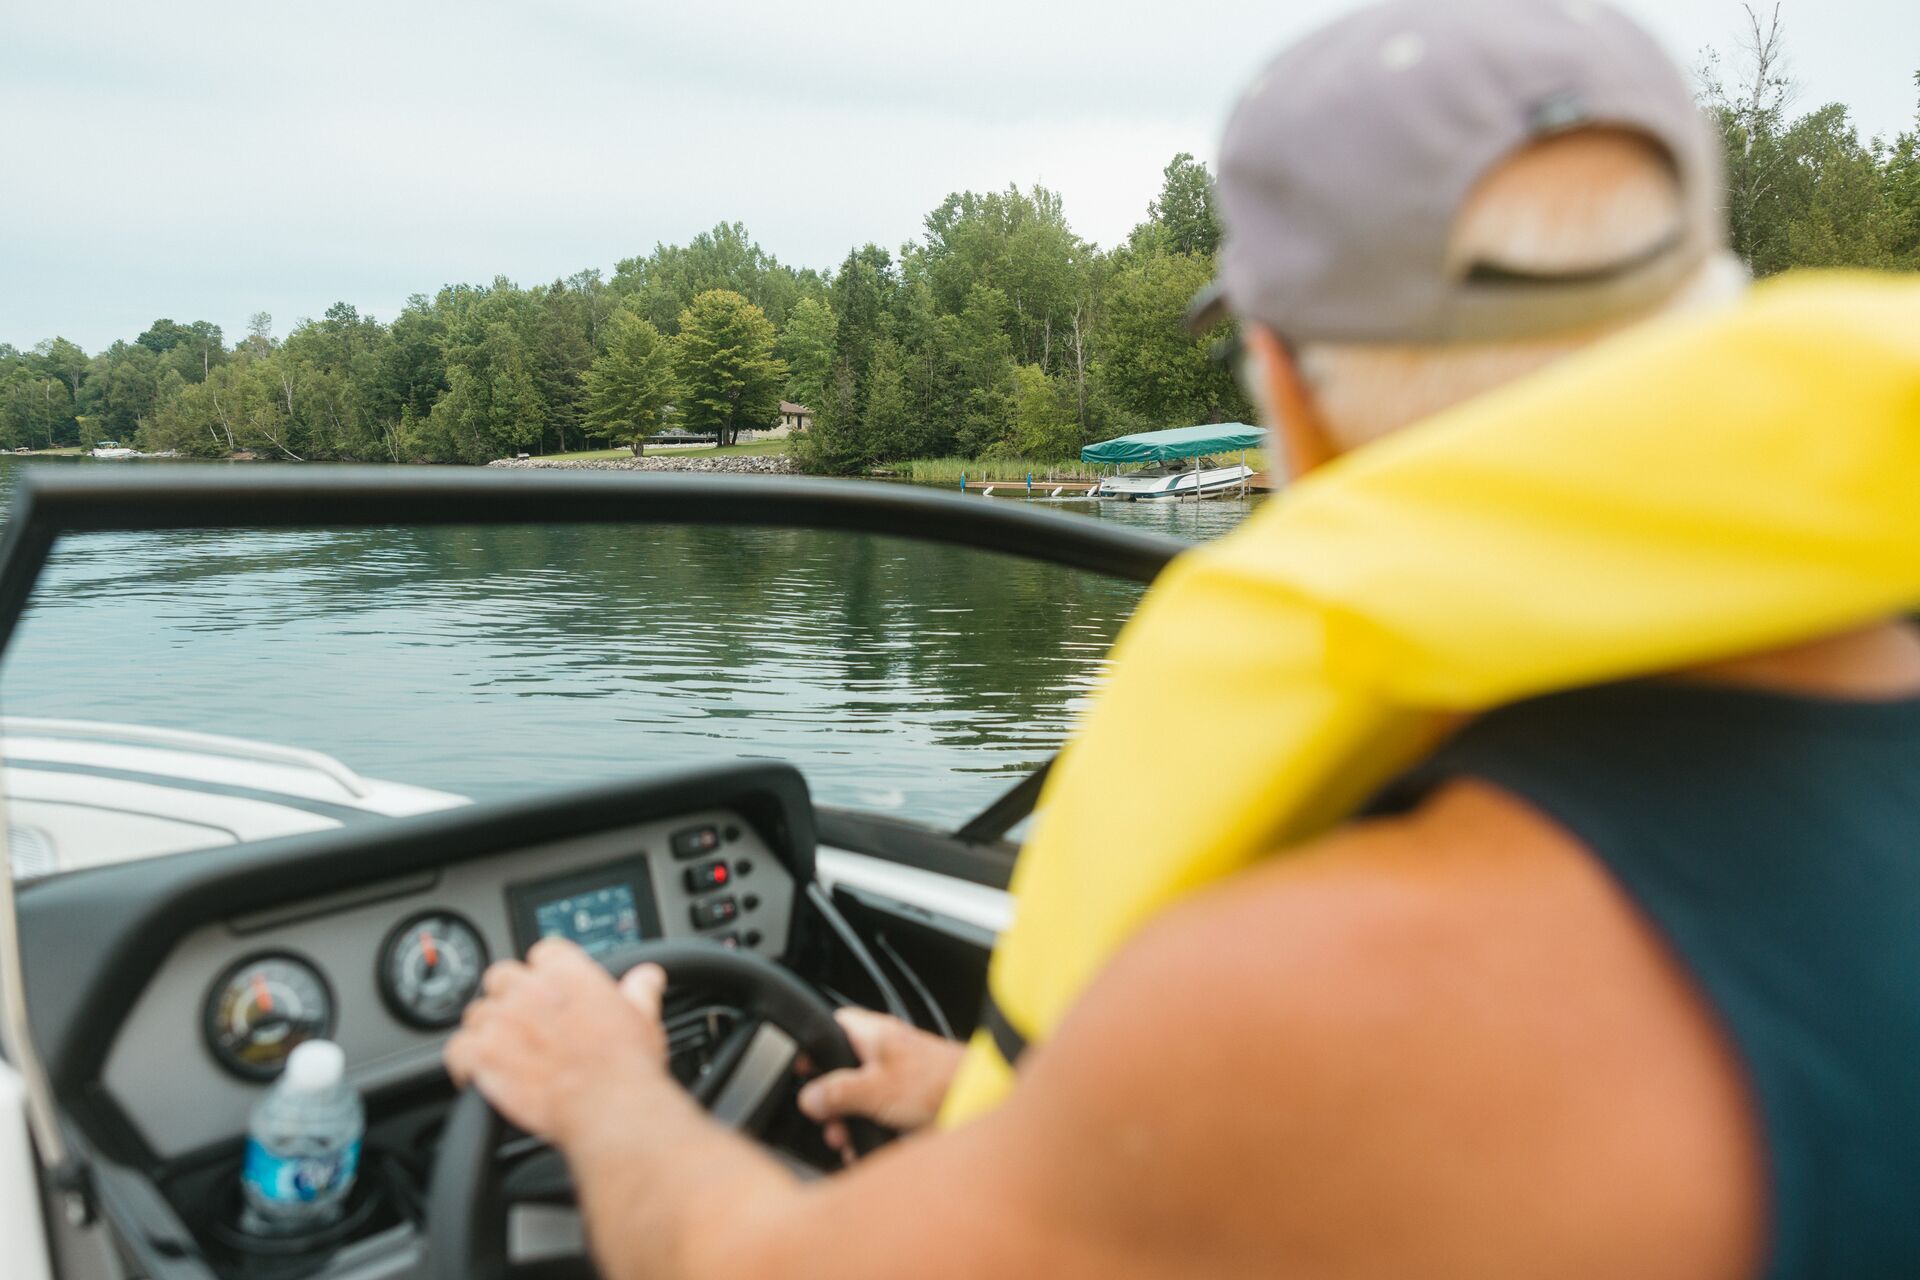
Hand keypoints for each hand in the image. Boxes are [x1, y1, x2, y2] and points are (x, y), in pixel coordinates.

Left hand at [444, 939, 670, 1147]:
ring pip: (476, 1014)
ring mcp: (503, 1022)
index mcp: (568, 973)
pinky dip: (464, 1063)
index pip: (543, 952)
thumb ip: (639, 991)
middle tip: (524, 1023)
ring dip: (486, 1031)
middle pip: (501, 977)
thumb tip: (647, 977)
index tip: (551, 991)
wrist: (610, 1107)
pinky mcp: (483, 1056)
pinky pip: (456, 1050)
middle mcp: (531, 990)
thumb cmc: (627, 1065)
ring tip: (502, 1053)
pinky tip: (477, 1074)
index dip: (546, 973)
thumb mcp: (643, 1018)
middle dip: (509, 997)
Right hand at [796, 1009, 963, 1156]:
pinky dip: (868, 1130)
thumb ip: (836, 1092)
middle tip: (824, 1117)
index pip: (833, 1026)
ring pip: (859, 1096)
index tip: (799, 1068)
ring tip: (843, 1138)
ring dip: (847, 1119)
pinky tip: (863, 1148)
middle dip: (830, 1099)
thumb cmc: (937, 1081)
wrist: (977, 1099)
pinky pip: (878, 1114)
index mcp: (873, 1034)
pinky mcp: (908, 1100)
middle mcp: (883, 1052)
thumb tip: (809, 1098)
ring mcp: (896, 1076)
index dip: (813, 1046)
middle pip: (842, 1070)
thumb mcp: (873, 1088)